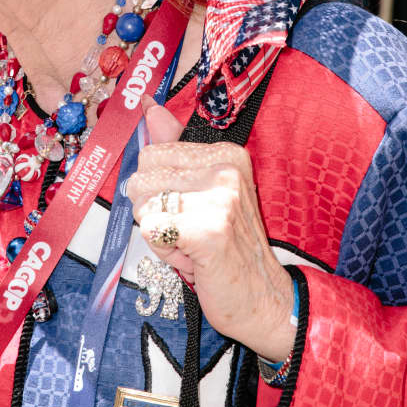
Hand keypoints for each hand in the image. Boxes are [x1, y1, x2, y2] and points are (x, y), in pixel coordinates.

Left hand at [127, 96, 296, 361]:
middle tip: (189, 231)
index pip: (152, 153)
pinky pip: (150, 228)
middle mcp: (225, 167)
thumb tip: (149, 107)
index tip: (190, 210)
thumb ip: (173, 148)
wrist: (263, 299)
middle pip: (143, 177)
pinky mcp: (209, 228)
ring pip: (143, 204)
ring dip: (157, 232)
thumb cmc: (227, 248)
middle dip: (154, 211)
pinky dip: (162, 250)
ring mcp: (220, 196)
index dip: (159, 190)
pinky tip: (191, 257)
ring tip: (191, 244)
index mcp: (226, 152)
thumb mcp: (201, 191)